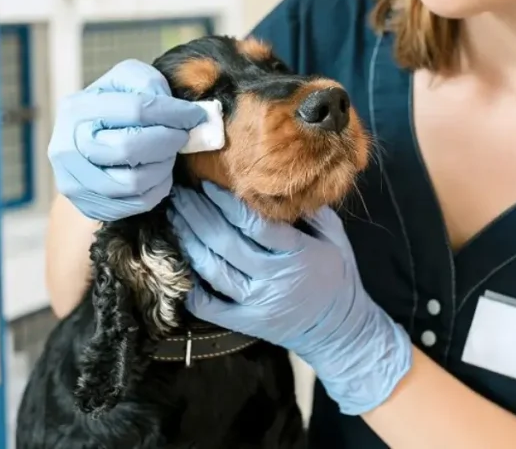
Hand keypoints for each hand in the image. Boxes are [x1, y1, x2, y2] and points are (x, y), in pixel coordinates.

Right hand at [48, 59, 207, 221]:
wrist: (84, 145)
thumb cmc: (113, 110)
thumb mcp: (126, 82)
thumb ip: (149, 84)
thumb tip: (178, 110)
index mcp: (77, 109)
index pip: (135, 110)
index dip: (172, 112)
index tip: (194, 115)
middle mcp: (68, 147)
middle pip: (130, 147)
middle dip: (168, 141)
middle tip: (181, 136)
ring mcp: (75, 181)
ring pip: (135, 180)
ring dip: (164, 165)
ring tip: (168, 152)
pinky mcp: (89, 206)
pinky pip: (137, 202)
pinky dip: (158, 187)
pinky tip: (158, 171)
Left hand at [168, 182, 412, 415]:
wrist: (339, 331)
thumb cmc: (337, 277)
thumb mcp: (336, 238)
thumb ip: (313, 212)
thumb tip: (283, 184)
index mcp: (297, 253)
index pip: (253, 224)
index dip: (225, 202)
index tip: (206, 184)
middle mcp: (273, 278)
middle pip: (225, 242)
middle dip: (197, 214)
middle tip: (180, 194)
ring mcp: (256, 303)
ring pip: (212, 269)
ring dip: (189, 241)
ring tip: (176, 218)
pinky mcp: (245, 323)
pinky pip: (210, 306)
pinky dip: (191, 288)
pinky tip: (180, 264)